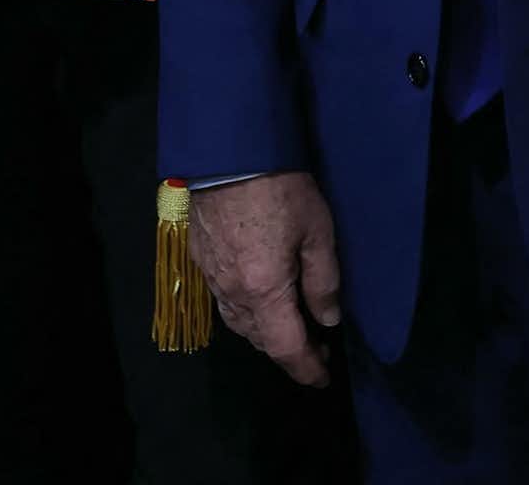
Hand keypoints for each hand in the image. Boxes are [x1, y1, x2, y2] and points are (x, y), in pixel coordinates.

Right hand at [189, 172, 341, 387]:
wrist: (228, 150)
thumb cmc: (280, 186)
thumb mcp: (317, 230)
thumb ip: (323, 281)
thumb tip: (328, 319)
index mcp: (264, 291)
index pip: (286, 347)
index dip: (306, 368)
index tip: (323, 377)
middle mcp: (233, 293)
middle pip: (259, 339)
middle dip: (287, 350)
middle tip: (315, 345)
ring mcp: (212, 276)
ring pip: (238, 323)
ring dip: (264, 332)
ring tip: (289, 324)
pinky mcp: (200, 258)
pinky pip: (224, 301)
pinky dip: (245, 310)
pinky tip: (257, 297)